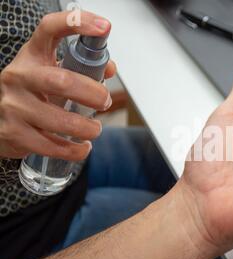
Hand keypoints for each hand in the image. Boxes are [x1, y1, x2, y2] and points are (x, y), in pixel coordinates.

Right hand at [0, 11, 115, 160]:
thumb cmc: (33, 93)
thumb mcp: (51, 73)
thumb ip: (82, 69)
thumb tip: (109, 68)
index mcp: (33, 56)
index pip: (50, 29)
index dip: (77, 24)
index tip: (104, 27)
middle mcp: (19, 77)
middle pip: (62, 81)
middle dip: (92, 94)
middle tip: (105, 102)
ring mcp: (12, 105)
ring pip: (58, 119)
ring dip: (86, 128)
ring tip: (95, 129)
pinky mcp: (12, 133)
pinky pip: (50, 145)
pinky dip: (73, 150)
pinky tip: (82, 148)